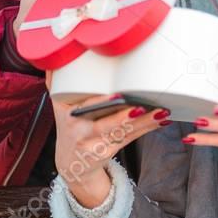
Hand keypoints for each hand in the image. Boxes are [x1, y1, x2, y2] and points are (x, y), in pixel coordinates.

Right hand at [47, 72, 169, 206]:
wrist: (70, 162)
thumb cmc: (70, 126)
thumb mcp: (59, 106)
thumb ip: (57, 81)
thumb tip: (57, 55)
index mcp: (69, 115)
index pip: (86, 107)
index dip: (101, 102)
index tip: (116, 96)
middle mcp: (81, 132)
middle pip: (105, 125)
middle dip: (124, 117)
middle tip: (141, 107)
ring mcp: (96, 144)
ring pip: (122, 132)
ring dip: (144, 122)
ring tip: (160, 111)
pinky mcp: (110, 151)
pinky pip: (130, 138)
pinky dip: (146, 128)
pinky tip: (160, 120)